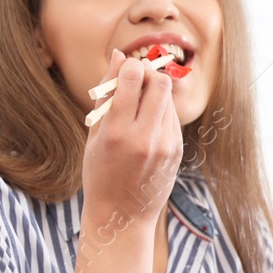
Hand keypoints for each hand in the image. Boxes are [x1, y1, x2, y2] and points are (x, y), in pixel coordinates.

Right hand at [82, 50, 181, 227]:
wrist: (122, 217)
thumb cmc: (99, 172)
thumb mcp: (94, 134)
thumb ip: (107, 93)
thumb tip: (119, 55)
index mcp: (117, 132)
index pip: (134, 78)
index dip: (131, 67)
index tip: (125, 71)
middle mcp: (145, 138)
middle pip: (160, 83)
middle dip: (149, 75)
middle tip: (136, 83)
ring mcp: (165, 145)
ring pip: (169, 99)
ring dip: (155, 94)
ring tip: (138, 108)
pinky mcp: (177, 151)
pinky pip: (172, 117)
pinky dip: (160, 113)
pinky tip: (146, 127)